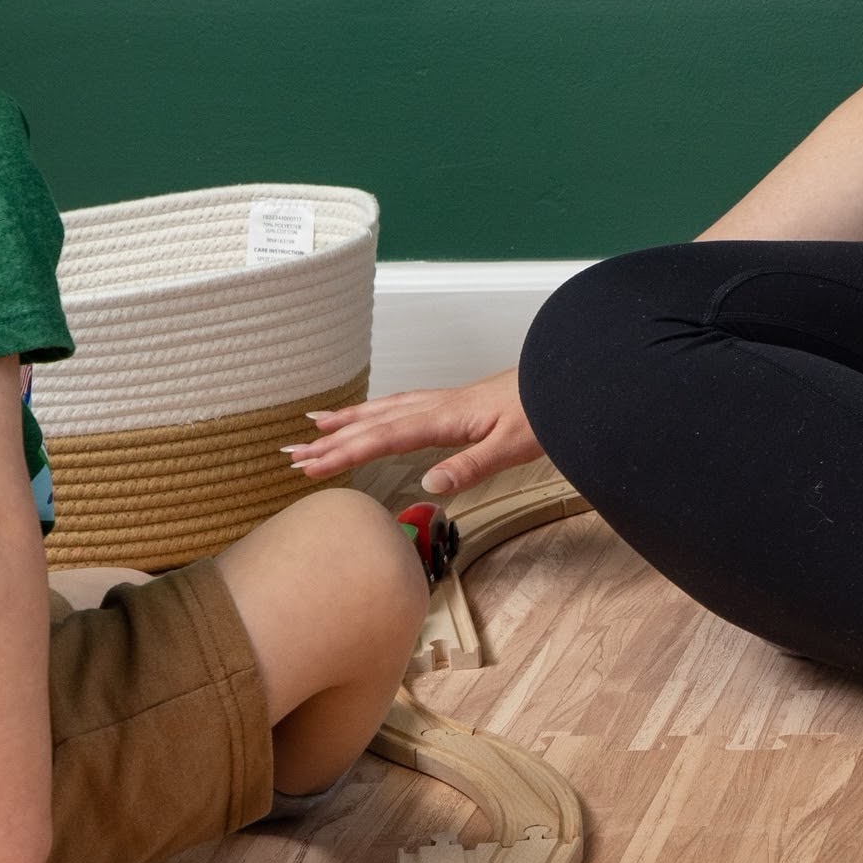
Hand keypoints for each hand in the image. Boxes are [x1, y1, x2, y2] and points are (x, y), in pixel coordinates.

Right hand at [287, 370, 536, 495]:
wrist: (569, 378)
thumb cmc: (547, 410)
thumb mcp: (513, 446)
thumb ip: (471, 465)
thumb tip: (427, 484)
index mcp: (447, 418)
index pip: (385, 437)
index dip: (345, 452)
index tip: (310, 465)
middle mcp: (439, 406)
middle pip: (375, 422)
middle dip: (332, 439)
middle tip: (292, 452)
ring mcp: (446, 401)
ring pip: (386, 409)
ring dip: (350, 419)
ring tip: (315, 424)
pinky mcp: (457, 403)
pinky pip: (403, 404)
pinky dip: (378, 410)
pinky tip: (373, 415)